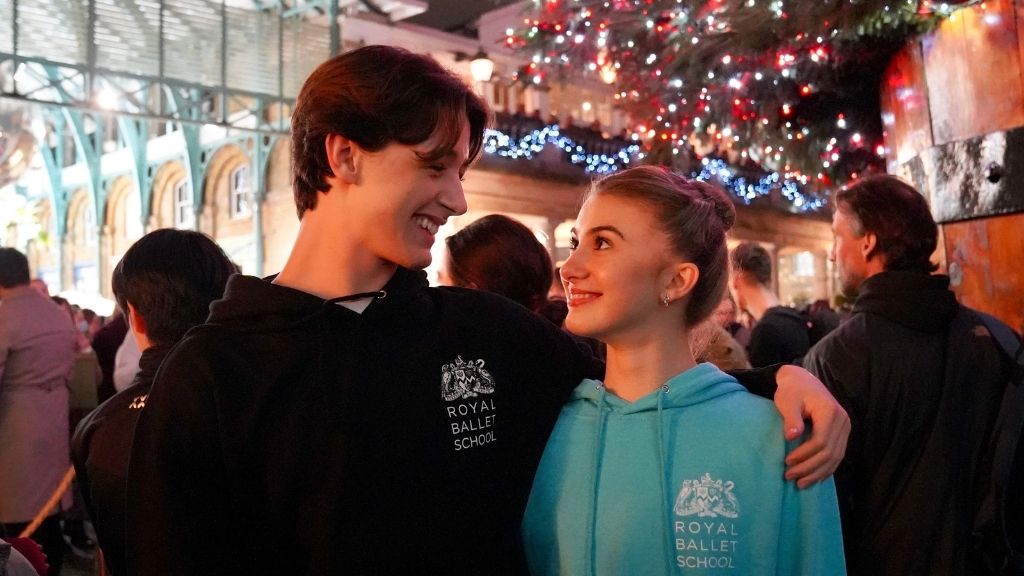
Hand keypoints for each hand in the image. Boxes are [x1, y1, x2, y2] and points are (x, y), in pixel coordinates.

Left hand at [773, 364, 849, 488]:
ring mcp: (845, 428)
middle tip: (789, 476)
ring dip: (818, 473)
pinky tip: (814, 478)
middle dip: (810, 468)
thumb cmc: (792, 391)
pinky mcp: (842, 434)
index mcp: (830, 412)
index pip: (821, 441)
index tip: (787, 462)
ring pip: (836, 458)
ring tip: (800, 483)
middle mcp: (843, 421)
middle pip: (830, 453)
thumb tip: (791, 436)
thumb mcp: (788, 401)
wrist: (802, 381)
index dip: (804, 455)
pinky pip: (838, 455)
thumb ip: (791, 418)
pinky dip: (826, 469)